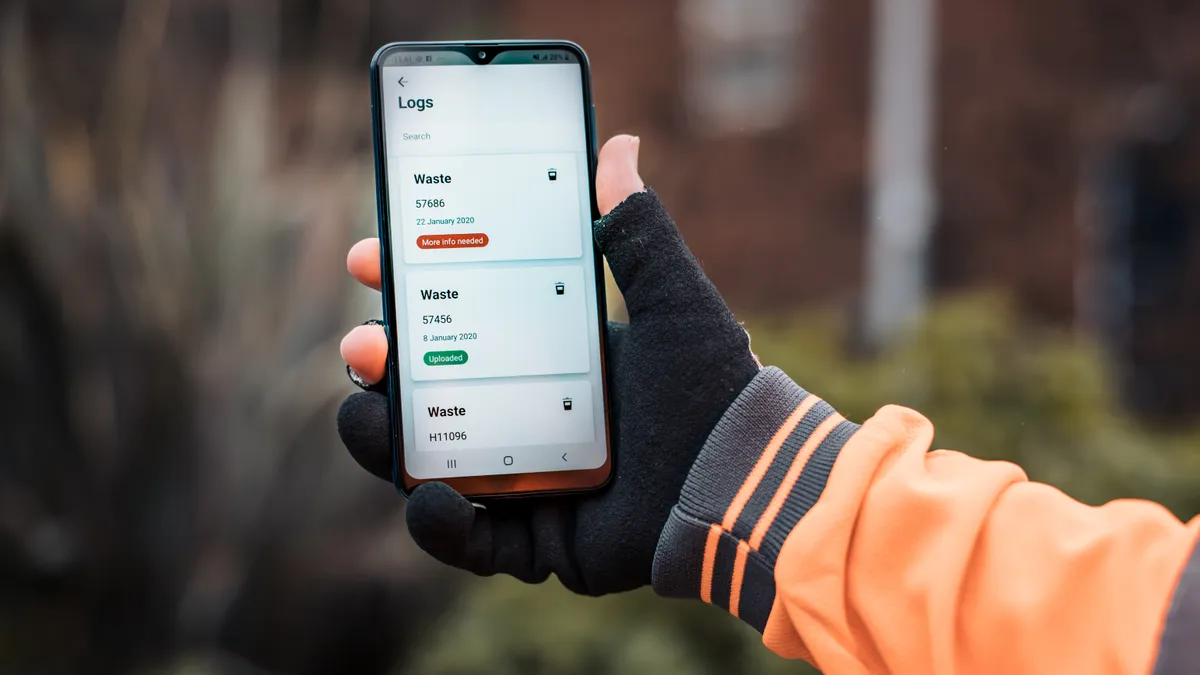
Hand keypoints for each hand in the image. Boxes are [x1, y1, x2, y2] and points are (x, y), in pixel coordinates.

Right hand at [337, 135, 760, 594]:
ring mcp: (526, 482)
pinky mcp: (537, 542)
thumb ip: (636, 230)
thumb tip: (618, 146)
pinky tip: (430, 494)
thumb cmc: (712, 388)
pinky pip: (468, 540)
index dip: (408, 294)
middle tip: (363, 344)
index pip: (458, 323)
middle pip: (426, 395)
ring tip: (367, 413)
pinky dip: (438, 523)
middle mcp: (525, 419)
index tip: (371, 261)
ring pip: (427, 464)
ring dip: (383, 440)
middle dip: (380, 368)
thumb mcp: (671, 300)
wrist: (745, 482)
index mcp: (546, 360)